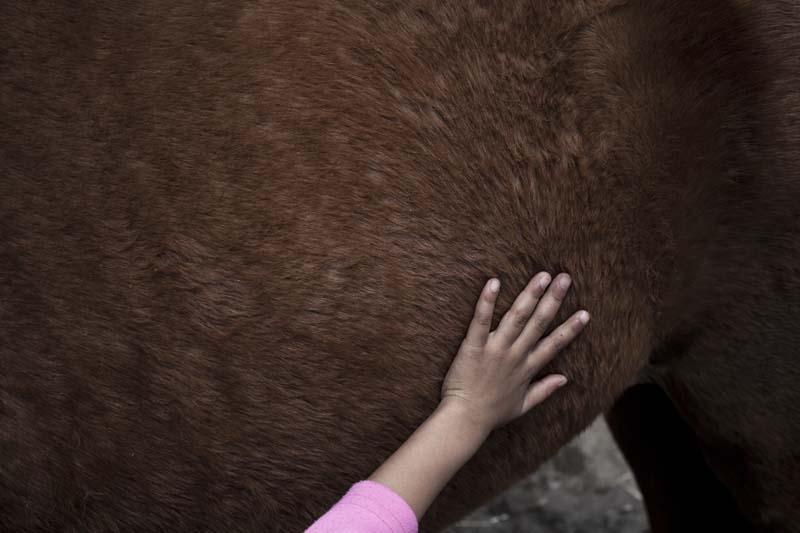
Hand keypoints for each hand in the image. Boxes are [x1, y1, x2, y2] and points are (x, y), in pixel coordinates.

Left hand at [441, 272, 589, 433]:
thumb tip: (565, 379)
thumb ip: (544, 390)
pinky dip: (487, 301)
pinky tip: (494, 282)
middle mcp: (515, 355)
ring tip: (542, 276)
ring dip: (530, 295)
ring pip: (516, 317)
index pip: (554, 344)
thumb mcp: (523, 406)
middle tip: (565, 278)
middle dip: (553, 299)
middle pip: (538, 323)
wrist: (465, 420)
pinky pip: (481, 321)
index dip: (570, 328)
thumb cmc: (491, 414)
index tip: (585, 313)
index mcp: (527, 368)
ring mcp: (495, 350)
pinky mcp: (474, 347)